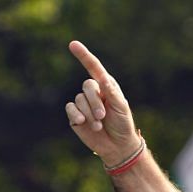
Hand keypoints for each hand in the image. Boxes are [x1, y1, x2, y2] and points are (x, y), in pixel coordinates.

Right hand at [65, 41, 139, 166]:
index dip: (84, 56)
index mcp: (106, 86)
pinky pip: (70, 109)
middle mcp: (93, 93)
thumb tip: (102, 77)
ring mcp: (83, 104)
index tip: (73, 44)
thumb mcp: (121, 107)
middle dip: (95, 101)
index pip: (94, 68)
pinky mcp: (75, 116)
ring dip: (90, 113)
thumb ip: (112, 93)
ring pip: (79, 100)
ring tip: (99, 125)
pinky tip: (84, 123)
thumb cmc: (123, 124)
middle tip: (103, 115)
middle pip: (87, 86)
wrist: (117, 146)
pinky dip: (77, 116)